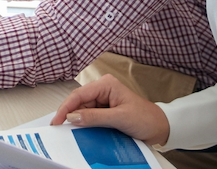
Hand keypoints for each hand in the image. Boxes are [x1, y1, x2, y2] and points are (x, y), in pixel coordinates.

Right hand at [49, 75, 170, 146]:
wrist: (159, 128)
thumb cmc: (146, 118)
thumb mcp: (119, 118)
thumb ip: (95, 117)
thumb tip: (72, 117)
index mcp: (106, 84)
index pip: (79, 95)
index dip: (65, 108)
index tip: (57, 121)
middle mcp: (103, 90)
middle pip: (78, 102)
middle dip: (70, 115)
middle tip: (61, 129)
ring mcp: (103, 101)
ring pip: (82, 111)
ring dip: (78, 121)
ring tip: (72, 132)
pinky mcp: (104, 111)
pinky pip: (89, 117)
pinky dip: (84, 125)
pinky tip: (82, 131)